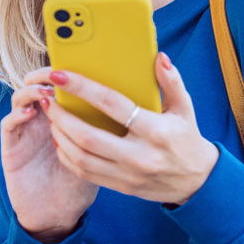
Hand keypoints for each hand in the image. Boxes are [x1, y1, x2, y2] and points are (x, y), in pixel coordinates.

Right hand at [0, 67, 98, 240]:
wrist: (57, 211)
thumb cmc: (82, 179)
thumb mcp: (101, 151)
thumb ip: (109, 125)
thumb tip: (134, 99)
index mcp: (63, 114)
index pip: (60, 83)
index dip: (67, 70)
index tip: (78, 60)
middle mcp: (40, 117)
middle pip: (37, 84)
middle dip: (45, 73)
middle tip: (57, 68)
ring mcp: (24, 130)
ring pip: (20, 99)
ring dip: (31, 90)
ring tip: (45, 88)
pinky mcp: (11, 145)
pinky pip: (10, 124)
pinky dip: (18, 114)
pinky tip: (31, 111)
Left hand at [42, 52, 217, 204]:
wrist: (197, 182)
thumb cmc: (186, 138)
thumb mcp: (185, 108)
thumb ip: (172, 81)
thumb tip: (159, 57)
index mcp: (155, 131)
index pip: (112, 105)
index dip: (82, 88)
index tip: (59, 74)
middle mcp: (140, 156)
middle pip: (88, 136)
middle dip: (60, 116)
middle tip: (46, 97)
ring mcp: (127, 174)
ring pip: (81, 157)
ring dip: (59, 135)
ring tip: (50, 115)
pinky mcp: (119, 186)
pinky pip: (83, 172)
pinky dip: (66, 155)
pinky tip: (60, 138)